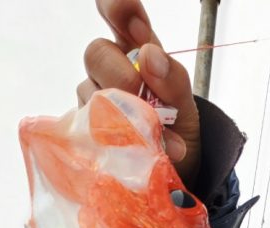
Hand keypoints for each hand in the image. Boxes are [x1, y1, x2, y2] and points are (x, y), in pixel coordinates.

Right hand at [77, 0, 200, 186]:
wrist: (174, 170)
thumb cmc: (177, 126)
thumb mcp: (186, 103)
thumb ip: (173, 78)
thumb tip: (149, 54)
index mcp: (136, 49)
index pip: (117, 13)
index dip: (118, 7)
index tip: (136, 26)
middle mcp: (108, 69)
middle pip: (96, 52)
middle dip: (119, 73)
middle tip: (140, 95)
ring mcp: (93, 98)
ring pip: (89, 92)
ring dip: (120, 114)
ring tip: (153, 138)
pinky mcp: (84, 130)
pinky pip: (87, 128)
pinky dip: (113, 140)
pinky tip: (132, 151)